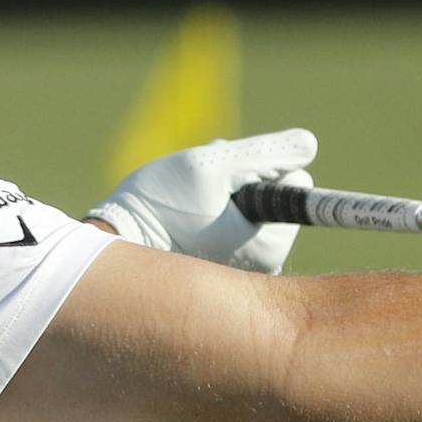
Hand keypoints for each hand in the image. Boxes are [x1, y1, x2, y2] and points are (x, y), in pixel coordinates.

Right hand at [87, 130, 317, 273]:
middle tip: (201, 191)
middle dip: (243, 183)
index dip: (260, 169)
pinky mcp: (224, 274)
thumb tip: (309, 146)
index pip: (295, 184)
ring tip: (187, 203)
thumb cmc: (158, 206)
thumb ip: (265, 152)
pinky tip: (185, 217)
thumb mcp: (212, 164)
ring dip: (225, 195)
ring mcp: (243, 274)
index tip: (225, 181)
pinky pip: (234, 230)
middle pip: (274, 199)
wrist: (111, 246)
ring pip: (251, 210)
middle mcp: (264, 268)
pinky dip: (214, 215)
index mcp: (270, 245)